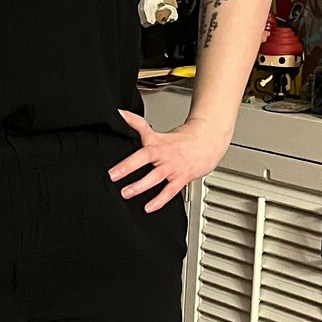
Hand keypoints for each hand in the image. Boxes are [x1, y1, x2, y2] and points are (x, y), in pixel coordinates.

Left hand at [109, 108, 226, 210]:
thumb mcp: (158, 132)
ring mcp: (173, 167)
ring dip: (141, 186)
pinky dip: (159, 200)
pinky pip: (170, 191)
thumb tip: (121, 114)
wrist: (208, 142)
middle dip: (129, 167)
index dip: (129, 140)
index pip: (142, 135)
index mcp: (157, 142)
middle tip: (113, 175)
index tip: (114, 158)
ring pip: (156, 177)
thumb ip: (137, 124)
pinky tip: (149, 207)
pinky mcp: (182, 178)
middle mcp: (164, 154)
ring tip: (127, 193)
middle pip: (145, 158)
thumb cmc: (182, 139)